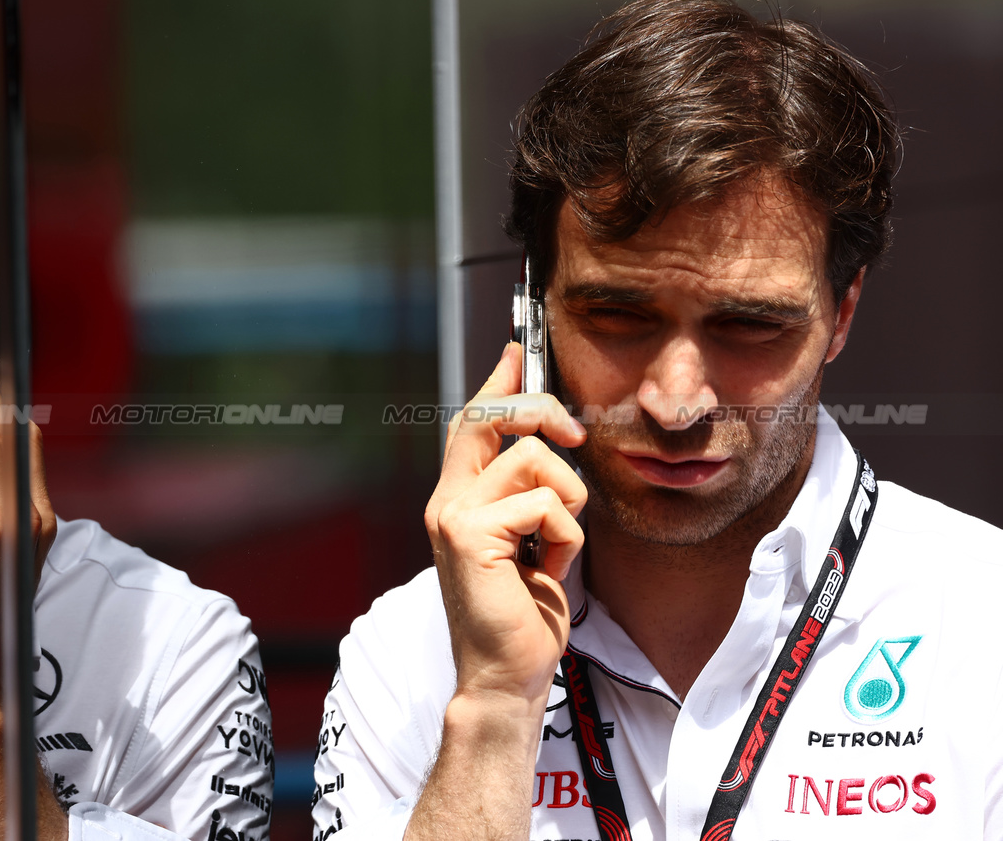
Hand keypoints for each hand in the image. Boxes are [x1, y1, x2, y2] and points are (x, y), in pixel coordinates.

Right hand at [424, 342, 586, 707]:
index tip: (518, 352)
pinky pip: (547, 507)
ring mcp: (454, 515)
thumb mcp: (527, 541)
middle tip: (577, 434)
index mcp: (458, 498)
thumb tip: (553, 444)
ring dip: (568, 503)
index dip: (498, 382)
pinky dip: (566, 541)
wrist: (505, 674)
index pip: (473, 421)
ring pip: (534, 460)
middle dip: (542, 410)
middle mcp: (448, 500)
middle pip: (494, 417)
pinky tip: (549, 571)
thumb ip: (527, 494)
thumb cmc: (521, 613)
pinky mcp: (471, 535)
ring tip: (557, 546)